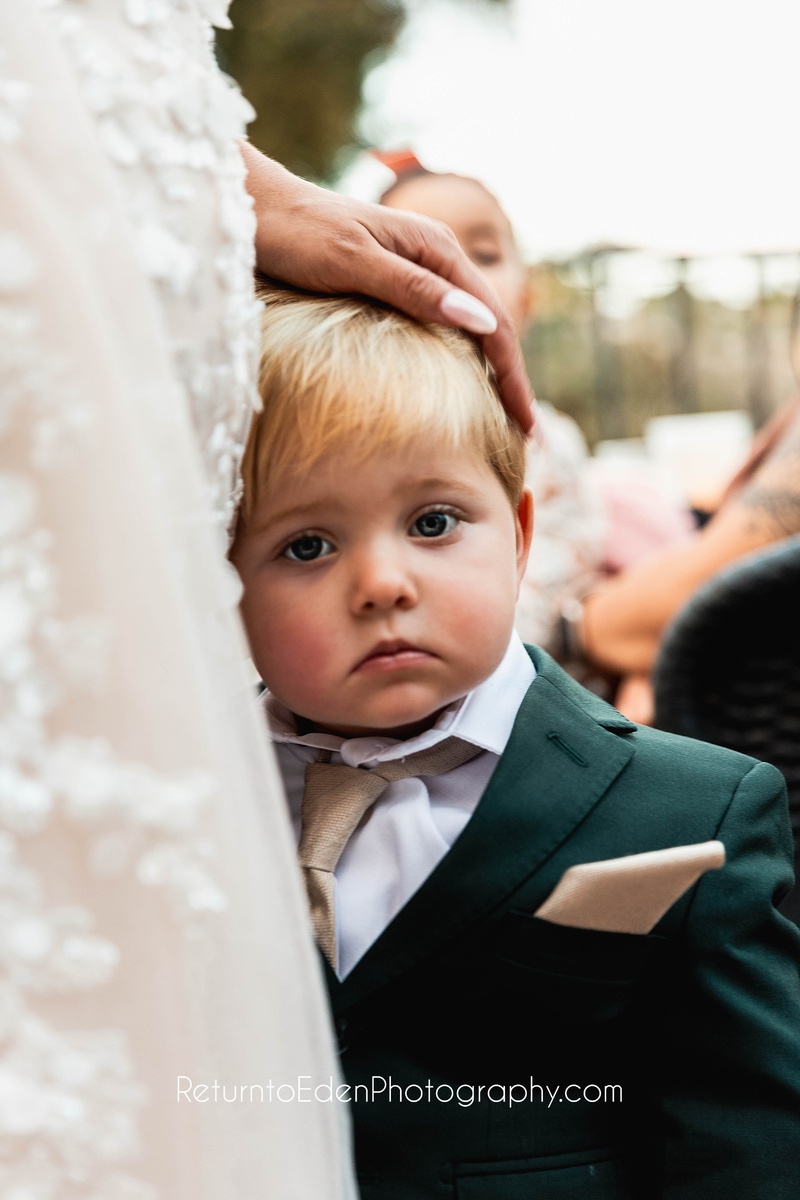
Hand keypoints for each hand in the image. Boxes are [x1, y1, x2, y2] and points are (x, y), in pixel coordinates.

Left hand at [241, 143, 533, 432]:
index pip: (493, 324)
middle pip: (490, 328)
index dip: (514, 378)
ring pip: (469, 328)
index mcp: (436, 249)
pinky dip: (459, 359)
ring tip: (503, 419)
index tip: (526, 427)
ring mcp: (415, 269)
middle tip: (526, 436)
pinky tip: (460, 386)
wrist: (252, 206)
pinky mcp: (393, 282)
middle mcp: (435, 257)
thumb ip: (414, 290)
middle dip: (512, 382)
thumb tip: (480, 321)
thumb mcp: (353, 261)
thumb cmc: (295, 233)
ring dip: (490, 373)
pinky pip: (442, 326)